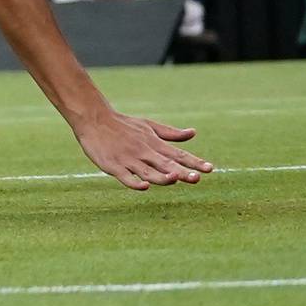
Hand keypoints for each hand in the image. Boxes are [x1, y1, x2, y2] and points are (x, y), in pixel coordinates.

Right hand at [72, 110, 211, 189]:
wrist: (95, 119)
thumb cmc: (124, 125)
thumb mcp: (149, 126)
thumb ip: (171, 134)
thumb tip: (193, 133)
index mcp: (154, 143)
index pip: (178, 154)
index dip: (194, 162)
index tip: (209, 169)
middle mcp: (144, 152)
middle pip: (166, 164)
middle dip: (182, 172)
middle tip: (196, 179)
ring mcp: (129, 159)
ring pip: (148, 172)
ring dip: (161, 176)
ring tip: (174, 179)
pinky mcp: (113, 165)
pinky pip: (126, 177)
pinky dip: (135, 182)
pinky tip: (145, 186)